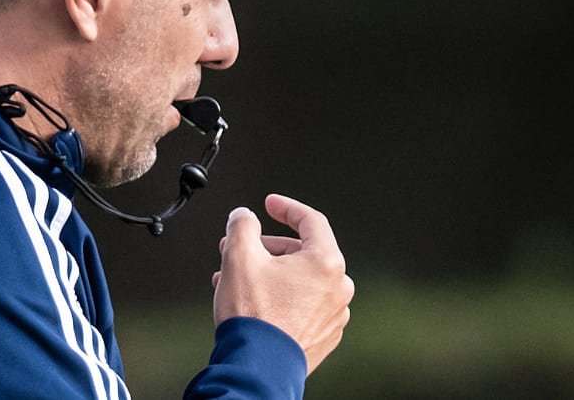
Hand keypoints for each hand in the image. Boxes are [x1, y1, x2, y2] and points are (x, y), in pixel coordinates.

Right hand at [211, 193, 353, 374]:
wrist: (258, 368)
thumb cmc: (254, 316)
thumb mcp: (239, 256)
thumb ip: (242, 225)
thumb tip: (244, 216)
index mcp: (326, 263)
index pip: (311, 220)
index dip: (286, 207)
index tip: (269, 205)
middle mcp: (337, 288)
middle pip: (300, 253)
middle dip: (265, 248)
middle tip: (238, 248)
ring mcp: (333, 315)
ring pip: (298, 281)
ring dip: (268, 274)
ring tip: (235, 278)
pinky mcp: (322, 337)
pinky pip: (301, 306)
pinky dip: (279, 298)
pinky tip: (251, 302)